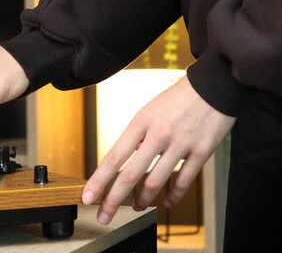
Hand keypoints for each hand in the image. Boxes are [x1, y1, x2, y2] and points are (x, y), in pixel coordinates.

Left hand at [82, 75, 235, 223]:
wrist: (213, 85)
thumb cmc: (177, 98)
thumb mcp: (148, 111)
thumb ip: (136, 136)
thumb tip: (126, 159)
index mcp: (140, 124)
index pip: (113, 157)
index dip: (99, 180)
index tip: (88, 197)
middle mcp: (157, 135)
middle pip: (130, 175)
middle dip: (114, 200)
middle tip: (104, 215)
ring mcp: (180, 144)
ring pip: (155, 182)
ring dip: (143, 199)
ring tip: (137, 207)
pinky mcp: (201, 151)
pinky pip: (185, 180)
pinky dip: (174, 195)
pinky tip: (166, 202)